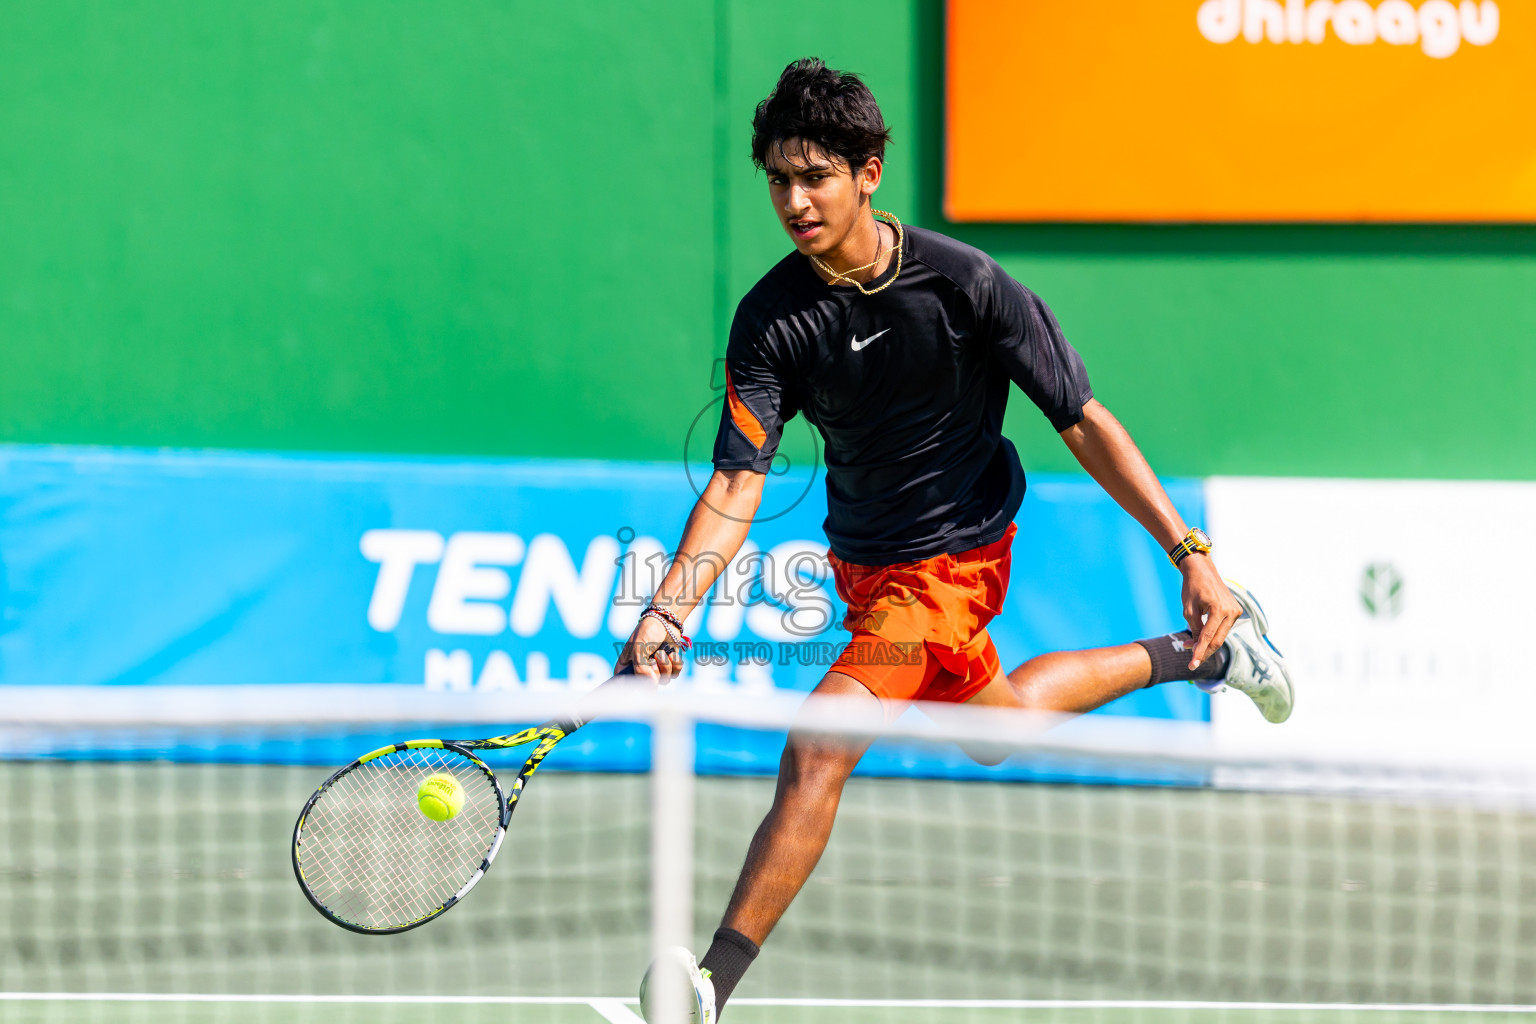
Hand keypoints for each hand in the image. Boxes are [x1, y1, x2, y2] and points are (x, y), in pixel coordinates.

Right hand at [615, 613, 684, 681]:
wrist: (665, 621)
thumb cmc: (647, 632)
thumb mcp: (639, 649)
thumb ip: (642, 669)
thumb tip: (652, 685)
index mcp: (627, 668)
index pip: (628, 686)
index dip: (636, 686)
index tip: (644, 679)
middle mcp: (641, 671)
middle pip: (649, 685)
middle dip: (655, 671)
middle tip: (653, 658)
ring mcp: (655, 670)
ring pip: (664, 681)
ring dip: (665, 665)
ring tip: (662, 652)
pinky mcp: (669, 667)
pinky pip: (675, 674)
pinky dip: (675, 664)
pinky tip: (672, 654)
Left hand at [1180, 556, 1240, 670]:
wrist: (1202, 570)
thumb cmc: (1192, 587)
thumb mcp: (1188, 610)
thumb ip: (1195, 628)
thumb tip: (1197, 647)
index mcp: (1219, 609)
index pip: (1208, 637)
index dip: (1199, 653)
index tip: (1192, 665)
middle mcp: (1231, 611)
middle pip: (1218, 640)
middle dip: (1203, 651)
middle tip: (1191, 662)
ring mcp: (1235, 611)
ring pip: (1220, 635)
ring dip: (1206, 643)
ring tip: (1188, 645)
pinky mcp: (1234, 611)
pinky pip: (1222, 628)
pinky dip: (1212, 634)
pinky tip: (1199, 638)